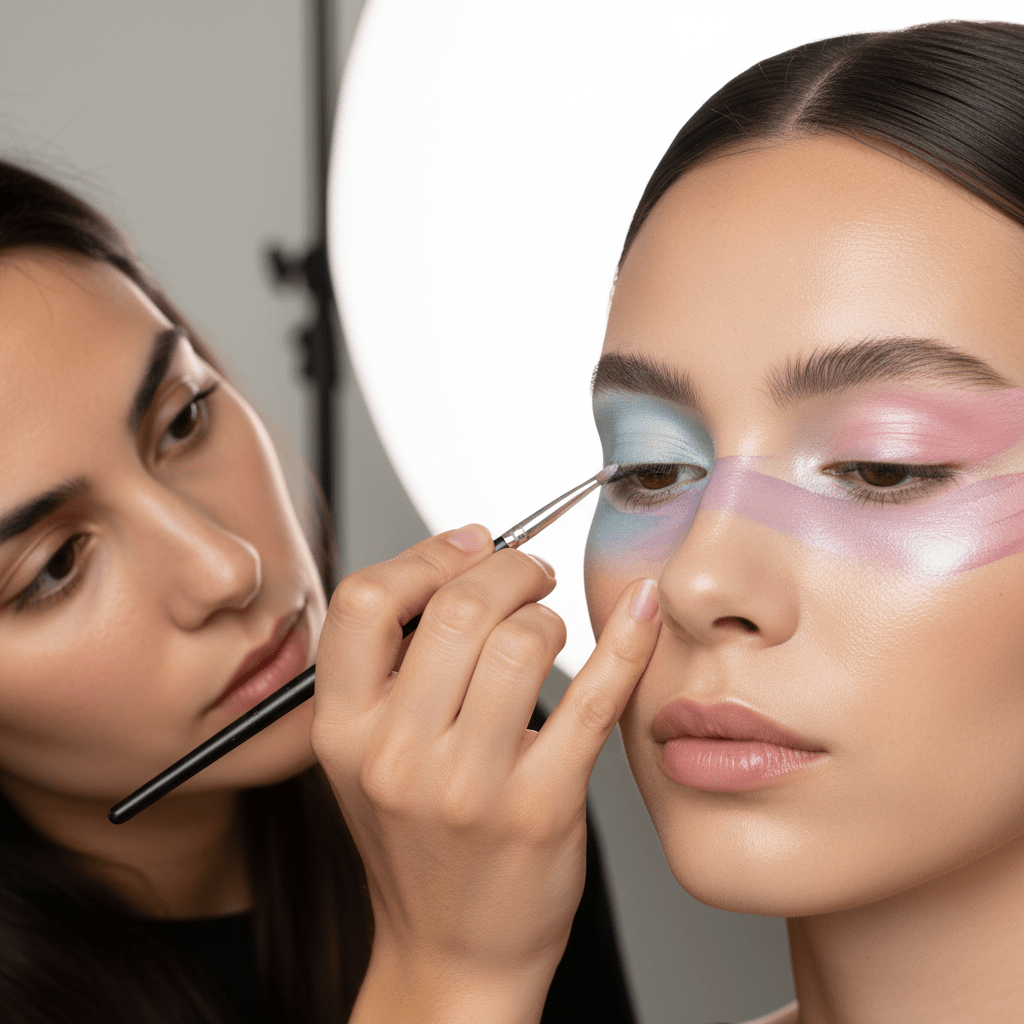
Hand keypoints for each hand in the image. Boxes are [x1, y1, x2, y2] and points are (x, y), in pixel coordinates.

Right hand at [312, 524, 660, 1022]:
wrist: (452, 952)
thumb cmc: (419, 843)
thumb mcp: (367, 756)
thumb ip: (391, 665)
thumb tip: (456, 558)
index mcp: (342, 730)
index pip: (365, 599)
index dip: (426, 556)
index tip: (471, 545)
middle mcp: (394, 756)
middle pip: (457, 608)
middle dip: (510, 567)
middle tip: (531, 574)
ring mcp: (467, 786)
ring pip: (522, 640)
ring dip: (550, 615)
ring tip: (551, 630)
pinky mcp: (539, 807)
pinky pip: (592, 698)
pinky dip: (627, 642)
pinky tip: (643, 612)